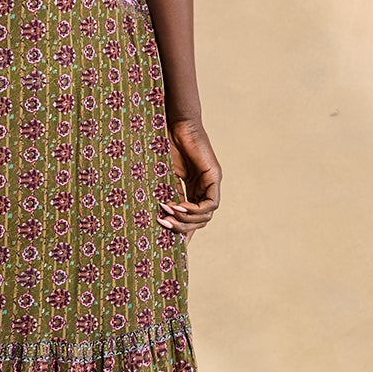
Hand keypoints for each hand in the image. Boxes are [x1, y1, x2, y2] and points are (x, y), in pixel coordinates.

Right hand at [159, 117, 220, 240]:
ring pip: (206, 216)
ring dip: (186, 220)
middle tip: (162, 225)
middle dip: (181, 228)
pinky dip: (195, 209)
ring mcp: (211, 183)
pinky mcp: (214, 177)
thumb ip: (165, 195)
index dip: (182, 233)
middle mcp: (203, 189)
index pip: (191, 219)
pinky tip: (178, 206)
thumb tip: (157, 219)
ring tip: (167, 214)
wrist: (173, 124)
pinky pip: (210, 204)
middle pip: (199, 221)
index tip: (168, 247)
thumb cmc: (163, 146)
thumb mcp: (162, 177)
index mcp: (191, 190)